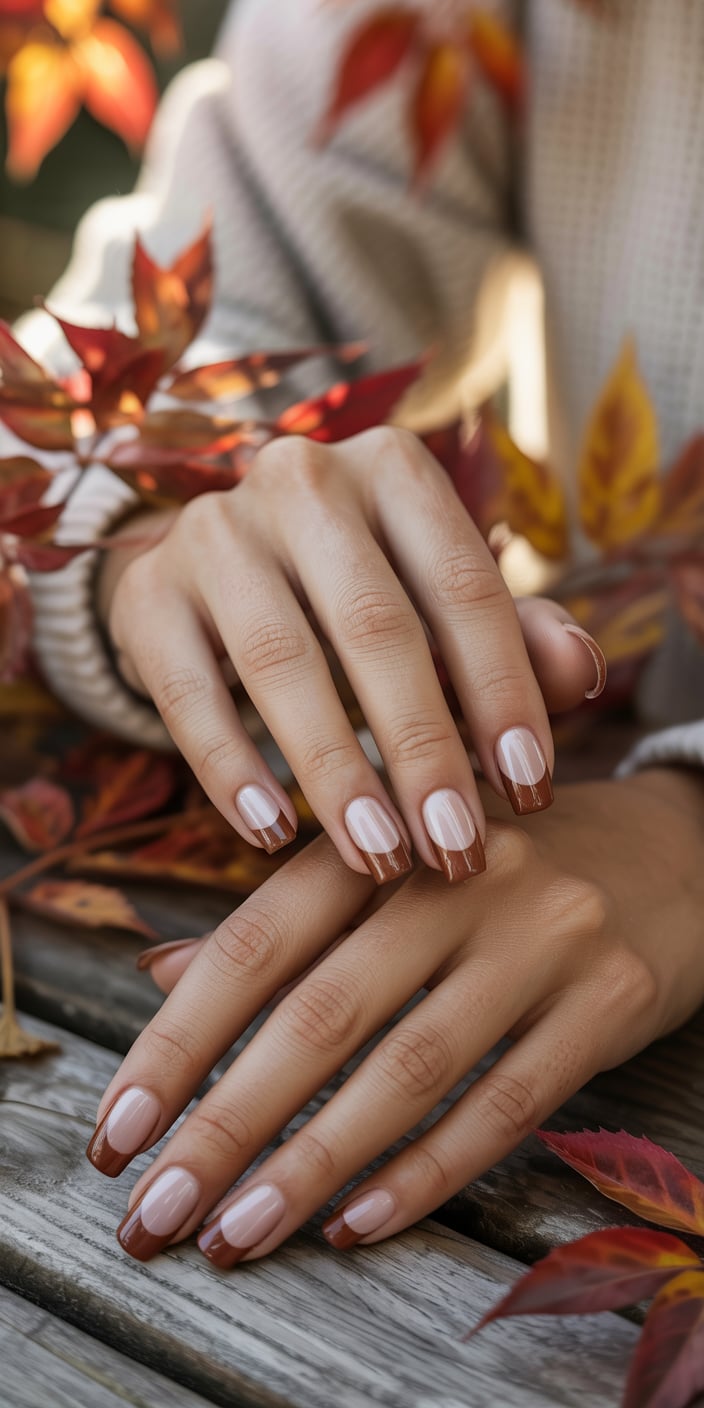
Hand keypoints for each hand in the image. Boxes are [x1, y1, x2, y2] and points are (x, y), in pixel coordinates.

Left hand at [86, 767, 703, 1264]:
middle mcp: (460, 874)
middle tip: (154, 1211)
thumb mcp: (394, 861)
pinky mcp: (610, 1000)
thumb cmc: (504, 864)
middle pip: (323, 1011)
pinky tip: (358, 1224)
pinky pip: (508, 1102)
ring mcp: (543, 937)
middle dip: (226, 1120)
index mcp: (385, 834)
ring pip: (411, 1068)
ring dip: (313, 1164)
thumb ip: (284, 920)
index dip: (179, 1039)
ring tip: (235, 1233)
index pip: (258, 939)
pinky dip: (428, 1171)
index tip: (117, 1129)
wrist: (676, 845)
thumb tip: (159, 975)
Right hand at [102, 427, 604, 881]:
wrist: (224, 568)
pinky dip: (232, 770)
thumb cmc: (363, 591)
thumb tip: (583, 674)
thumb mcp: (442, 601)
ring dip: (334, 770)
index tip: (531, 787)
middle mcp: (300, 480)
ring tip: (379, 856)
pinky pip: (188, 693)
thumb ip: (518, 636)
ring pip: (280, 661)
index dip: (501, 690)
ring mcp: (213, 530)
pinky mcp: (148, 594)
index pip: (465, 584)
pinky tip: (272, 833)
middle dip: (423, 747)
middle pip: (373, 625)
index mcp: (393, 469)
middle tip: (457, 847)